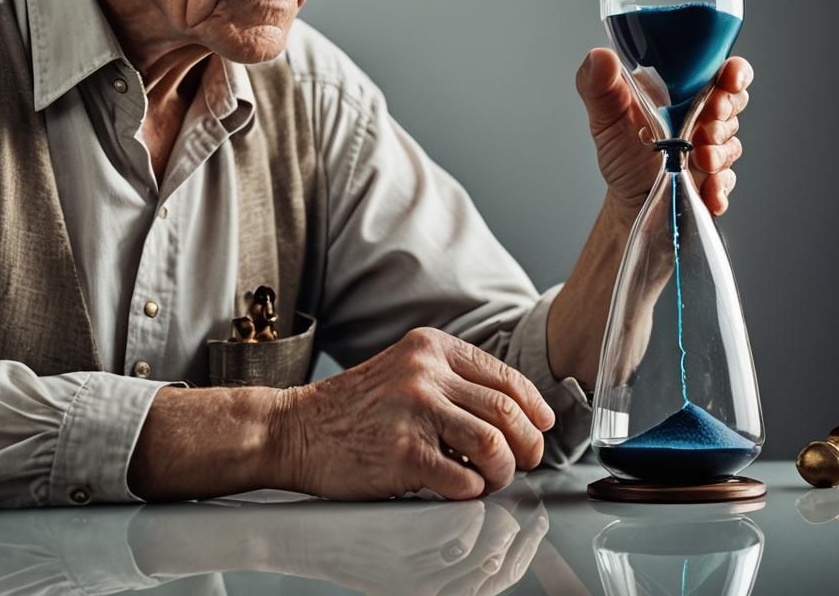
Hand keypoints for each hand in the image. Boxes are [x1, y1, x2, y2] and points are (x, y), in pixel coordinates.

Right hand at [270, 327, 555, 500]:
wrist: (297, 429)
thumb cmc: (354, 407)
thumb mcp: (405, 370)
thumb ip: (451, 380)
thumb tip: (514, 412)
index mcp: (430, 347)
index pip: (504, 376)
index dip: (534, 407)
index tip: (541, 426)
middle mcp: (425, 372)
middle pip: (507, 411)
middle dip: (528, 443)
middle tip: (525, 461)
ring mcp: (414, 410)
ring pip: (494, 445)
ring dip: (503, 471)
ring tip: (490, 478)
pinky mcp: (404, 453)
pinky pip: (464, 480)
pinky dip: (471, 491)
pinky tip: (458, 488)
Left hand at [575, 48, 752, 216]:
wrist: (627, 196)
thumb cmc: (621, 150)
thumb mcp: (604, 116)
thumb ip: (598, 85)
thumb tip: (600, 56)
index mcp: (682, 93)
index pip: (721, 71)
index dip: (734, 71)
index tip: (731, 78)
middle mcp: (702, 116)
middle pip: (734, 102)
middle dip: (725, 111)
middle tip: (705, 125)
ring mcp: (712, 147)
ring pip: (731, 142)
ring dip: (719, 152)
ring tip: (700, 160)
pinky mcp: (715, 178)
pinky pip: (727, 180)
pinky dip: (719, 187)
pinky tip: (707, 191)